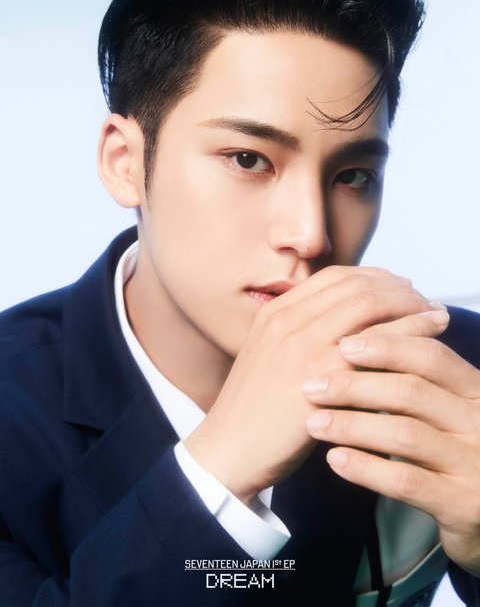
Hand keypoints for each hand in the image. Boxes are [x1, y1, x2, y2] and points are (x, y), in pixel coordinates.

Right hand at [185, 266, 443, 503]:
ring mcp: (302, 344)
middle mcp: (288, 319)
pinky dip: (409, 335)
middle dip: (398, 288)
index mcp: (276, 311)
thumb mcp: (268, 357)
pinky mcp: (319, 376)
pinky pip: (376, 344)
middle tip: (424, 300)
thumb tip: (344, 326)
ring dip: (411, 306)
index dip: (375, 277)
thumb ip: (298, 335)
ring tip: (436, 314)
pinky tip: (429, 342)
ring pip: (369, 306)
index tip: (400, 287)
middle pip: (356, 285)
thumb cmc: (254, 410)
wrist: (229, 449)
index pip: (336, 276)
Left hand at [304, 323, 479, 576]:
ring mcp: (474, 465)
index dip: (386, 347)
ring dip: (352, 425)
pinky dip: (366, 468)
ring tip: (314, 422)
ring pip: (405, 434)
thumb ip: (419, 379)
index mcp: (476, 391)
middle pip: (411, 392)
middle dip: (355, 385)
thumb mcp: (451, 408)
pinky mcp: (462, 504)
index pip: (431, 357)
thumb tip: (357, 340)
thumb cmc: (459, 447)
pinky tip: (335, 460)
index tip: (343, 345)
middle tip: (312, 385)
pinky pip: (406, 481)